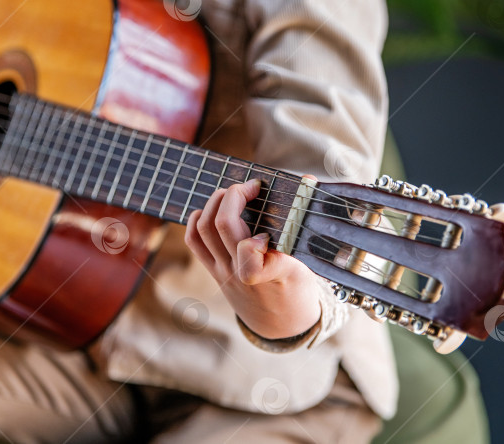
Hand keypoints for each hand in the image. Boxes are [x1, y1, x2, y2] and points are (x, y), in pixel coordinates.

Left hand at [185, 178, 321, 339]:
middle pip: (222, 226)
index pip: (248, 251)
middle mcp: (240, 273)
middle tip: (252, 187)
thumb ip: (303, 224)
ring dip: (215, 202)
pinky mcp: (213, 271)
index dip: (254, 236)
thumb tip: (309, 179)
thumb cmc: (298, 290)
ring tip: (234, 194)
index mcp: (269, 274)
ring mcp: (223, 272)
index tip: (268, 233)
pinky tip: (213, 209)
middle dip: (234, 195)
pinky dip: (197, 219)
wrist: (280, 325)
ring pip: (204, 229)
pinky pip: (194, 241)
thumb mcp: (308, 265)